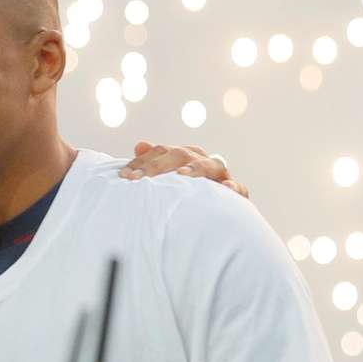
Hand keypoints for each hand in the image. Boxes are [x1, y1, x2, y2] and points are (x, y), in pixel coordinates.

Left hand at [119, 141, 249, 197]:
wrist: (213, 217)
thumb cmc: (184, 197)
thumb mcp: (167, 181)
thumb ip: (154, 163)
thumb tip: (140, 144)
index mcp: (185, 156)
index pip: (162, 151)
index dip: (142, 162)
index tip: (124, 176)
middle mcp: (202, 161)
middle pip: (182, 154)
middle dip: (158, 166)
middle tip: (138, 179)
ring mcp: (221, 176)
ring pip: (211, 165)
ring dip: (196, 169)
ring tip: (181, 175)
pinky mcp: (236, 194)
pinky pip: (238, 189)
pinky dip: (233, 188)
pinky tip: (225, 190)